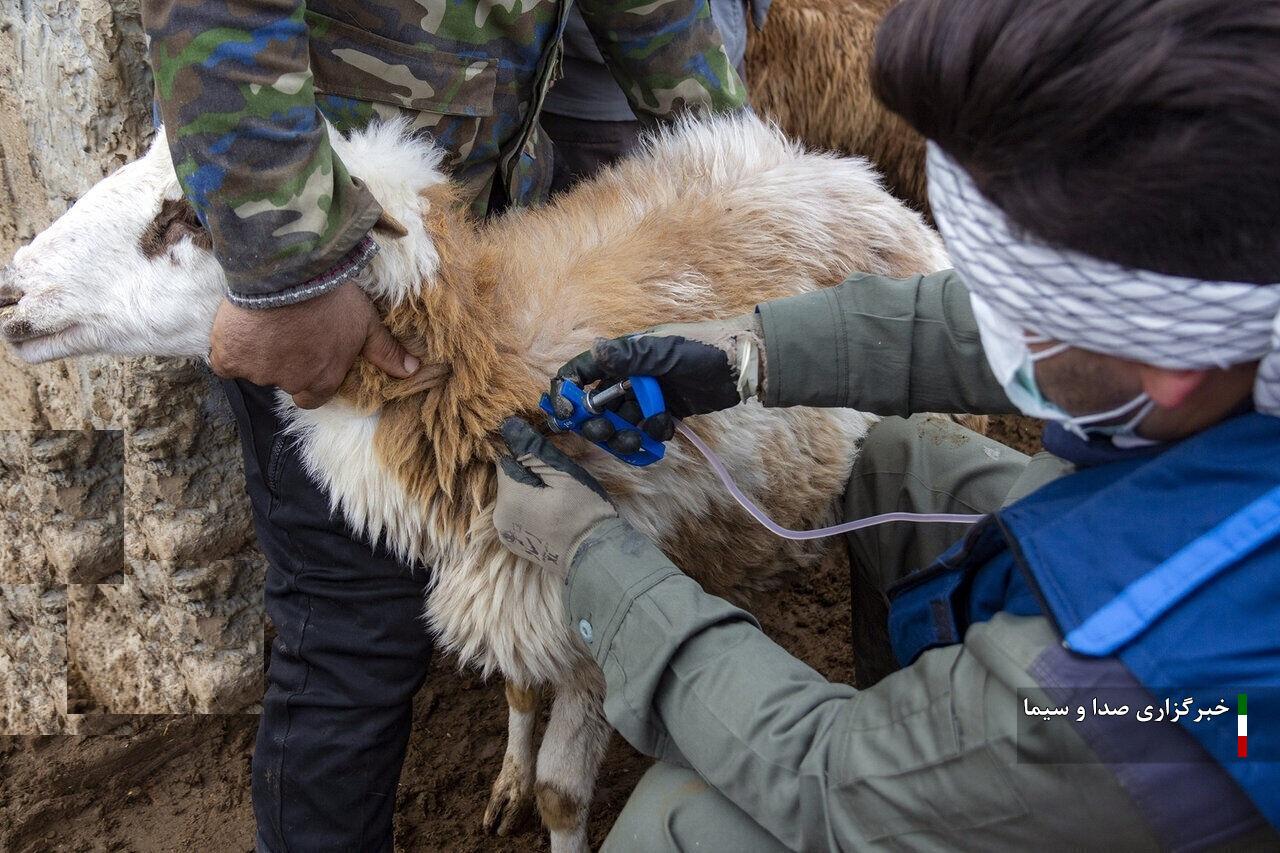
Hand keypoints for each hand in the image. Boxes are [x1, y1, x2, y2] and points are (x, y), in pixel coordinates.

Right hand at [210, 276, 418, 407]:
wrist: (289, 273)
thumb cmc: (333, 299)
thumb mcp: (366, 324)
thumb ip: (386, 352)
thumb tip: (414, 371)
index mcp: (322, 381)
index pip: (313, 396)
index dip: (309, 377)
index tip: (307, 354)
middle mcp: (289, 383)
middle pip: (283, 381)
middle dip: (283, 362)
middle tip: (286, 333)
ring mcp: (257, 372)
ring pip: (254, 369)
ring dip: (257, 351)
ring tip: (267, 322)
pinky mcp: (228, 357)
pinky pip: (224, 362)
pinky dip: (228, 349)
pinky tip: (238, 329)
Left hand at [493, 417, 618, 575]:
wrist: (596, 557)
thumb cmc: (584, 513)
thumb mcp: (564, 475)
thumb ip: (533, 450)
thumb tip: (509, 426)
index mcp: (509, 498)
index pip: (506, 459)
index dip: (525, 452)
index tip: (547, 456)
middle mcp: (499, 517)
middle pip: (508, 479)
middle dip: (528, 472)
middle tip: (558, 478)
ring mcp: (506, 534)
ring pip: (513, 496)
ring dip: (529, 490)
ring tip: (557, 496)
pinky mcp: (516, 544)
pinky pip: (517, 515)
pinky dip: (530, 508)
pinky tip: (551, 511)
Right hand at [553, 314, 762, 450]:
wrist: (743, 365)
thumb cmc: (706, 348)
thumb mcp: (667, 351)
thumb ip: (631, 355)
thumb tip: (595, 349)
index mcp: (626, 355)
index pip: (583, 371)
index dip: (569, 391)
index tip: (567, 414)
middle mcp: (631, 375)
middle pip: (598, 404)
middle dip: (596, 422)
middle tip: (604, 433)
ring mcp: (648, 395)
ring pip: (621, 421)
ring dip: (623, 434)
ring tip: (637, 439)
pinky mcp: (666, 411)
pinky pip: (646, 428)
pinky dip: (651, 433)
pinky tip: (666, 428)